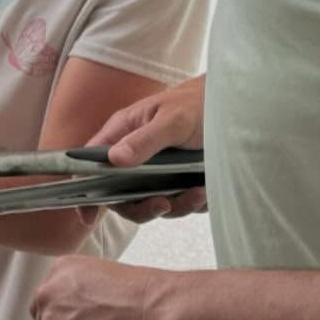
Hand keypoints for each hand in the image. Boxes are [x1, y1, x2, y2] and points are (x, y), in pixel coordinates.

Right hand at [90, 74, 206, 224]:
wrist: (233, 107)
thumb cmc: (197, 103)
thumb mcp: (172, 119)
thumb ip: (144, 140)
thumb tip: (114, 159)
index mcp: (122, 134)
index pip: (92, 166)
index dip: (87, 192)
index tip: (88, 217)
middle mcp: (135, 156)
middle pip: (121, 196)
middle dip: (142, 207)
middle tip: (164, 204)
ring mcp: (156, 172)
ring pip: (153, 204)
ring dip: (176, 205)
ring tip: (197, 192)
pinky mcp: (178, 182)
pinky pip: (179, 203)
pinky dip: (193, 203)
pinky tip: (205, 189)